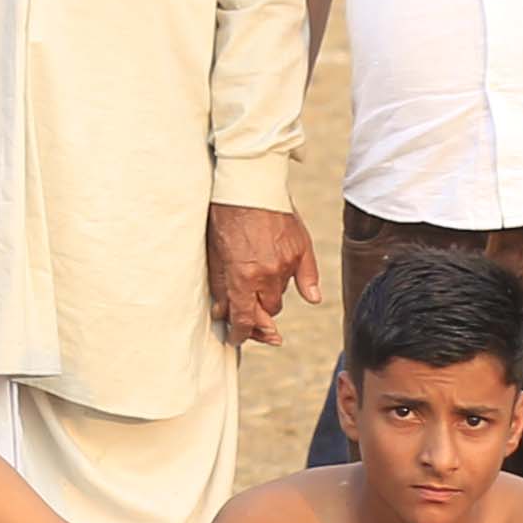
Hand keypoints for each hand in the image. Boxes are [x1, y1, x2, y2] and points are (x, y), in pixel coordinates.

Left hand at [207, 203, 319, 347]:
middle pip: (267, 309)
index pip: (244, 317)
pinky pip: (307, 278)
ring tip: (260, 290)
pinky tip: (309, 297)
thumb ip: (221, 285)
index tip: (236, 337)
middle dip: (256, 315)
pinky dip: (306, 288)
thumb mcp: (214, 253)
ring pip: (281, 293)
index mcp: (243, 276)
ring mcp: (287, 262)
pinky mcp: (301, 249)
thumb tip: (223, 312)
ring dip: (270, 295)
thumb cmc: (224, 215)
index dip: (240, 332)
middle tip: (249, 317)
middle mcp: (268, 273)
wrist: (248, 184)